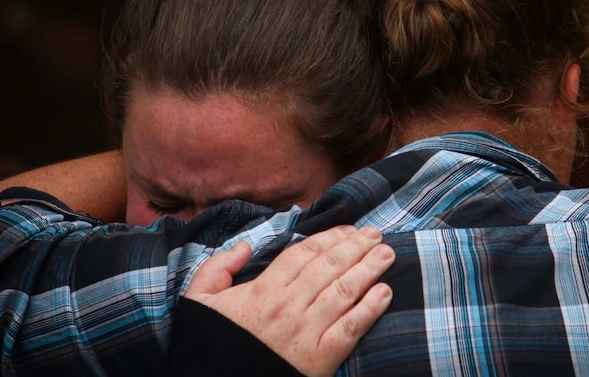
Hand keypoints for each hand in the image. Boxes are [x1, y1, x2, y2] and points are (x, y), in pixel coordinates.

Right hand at [185, 225, 394, 376]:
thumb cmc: (212, 347)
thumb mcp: (200, 302)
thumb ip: (217, 268)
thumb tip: (243, 247)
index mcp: (263, 290)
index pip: (303, 254)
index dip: (329, 237)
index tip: (347, 229)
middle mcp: (288, 306)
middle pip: (329, 267)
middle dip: (356, 246)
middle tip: (376, 234)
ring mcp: (306, 332)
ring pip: (344, 291)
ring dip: (369, 269)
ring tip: (387, 254)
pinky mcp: (320, 359)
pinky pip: (351, 328)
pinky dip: (371, 309)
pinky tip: (385, 293)